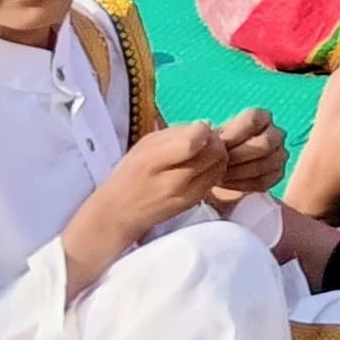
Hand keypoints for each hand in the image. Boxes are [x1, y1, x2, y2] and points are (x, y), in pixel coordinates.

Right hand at [66, 120, 229, 288]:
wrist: (119, 213)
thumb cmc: (129, 174)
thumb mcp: (143, 146)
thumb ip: (174, 134)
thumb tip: (205, 126)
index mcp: (153, 162)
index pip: (192, 141)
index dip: (202, 130)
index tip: (198, 128)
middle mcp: (172, 181)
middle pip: (213, 153)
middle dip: (215, 140)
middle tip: (206, 139)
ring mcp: (185, 195)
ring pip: (219, 166)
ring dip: (219, 154)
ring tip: (205, 151)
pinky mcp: (194, 203)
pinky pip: (216, 179)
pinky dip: (216, 168)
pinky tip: (204, 166)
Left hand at [206, 107, 286, 199]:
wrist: (219, 171)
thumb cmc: (215, 150)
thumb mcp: (211, 138)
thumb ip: (211, 132)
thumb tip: (207, 124)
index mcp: (261, 117)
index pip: (253, 120)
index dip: (234, 134)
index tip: (218, 146)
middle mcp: (275, 133)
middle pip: (265, 143)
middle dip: (238, 156)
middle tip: (220, 164)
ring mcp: (279, 154)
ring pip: (266, 163)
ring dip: (239, 171)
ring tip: (221, 175)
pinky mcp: (277, 174)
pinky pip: (264, 180)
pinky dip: (244, 184)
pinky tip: (229, 183)